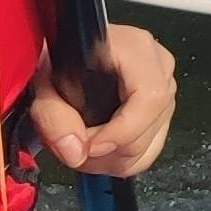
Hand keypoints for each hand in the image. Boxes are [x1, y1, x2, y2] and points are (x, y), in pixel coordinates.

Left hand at [27, 23, 174, 178]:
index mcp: (135, 48)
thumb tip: (76, 153)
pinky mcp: (164, 111)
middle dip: (106, 152)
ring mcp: (166, 90)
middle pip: (147, 129)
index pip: (149, 97)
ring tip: (82, 145)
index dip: (122, 130)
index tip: (89, 146)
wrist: (70, 58)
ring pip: (148, 147)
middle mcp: (159, 66)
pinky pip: (149, 152)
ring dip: (110, 160)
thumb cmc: (62, 63)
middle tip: (74, 145)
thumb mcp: (44, 84)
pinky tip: (99, 146)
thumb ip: (53, 116)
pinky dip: (120, 161)